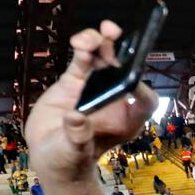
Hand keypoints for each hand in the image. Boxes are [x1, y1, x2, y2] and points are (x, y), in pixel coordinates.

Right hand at [24, 22, 158, 189]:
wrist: (49, 157)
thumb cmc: (68, 161)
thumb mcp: (72, 152)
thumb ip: (77, 136)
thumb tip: (75, 118)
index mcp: (126, 122)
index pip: (145, 101)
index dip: (141, 88)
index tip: (129, 80)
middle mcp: (114, 102)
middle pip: (125, 71)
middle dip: (122, 52)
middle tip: (112, 34)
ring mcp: (95, 88)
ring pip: (104, 59)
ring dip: (100, 43)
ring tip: (89, 38)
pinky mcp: (75, 82)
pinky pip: (83, 61)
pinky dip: (83, 49)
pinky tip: (78, 42)